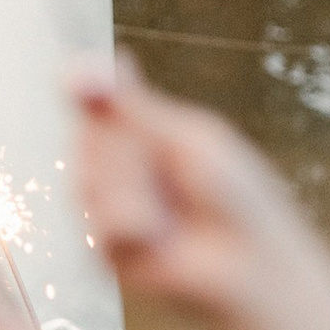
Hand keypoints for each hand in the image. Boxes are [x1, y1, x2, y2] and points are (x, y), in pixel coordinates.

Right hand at [70, 56, 309, 328]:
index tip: (99, 93)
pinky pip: (102, 224)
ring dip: (137, 190)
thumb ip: (126, 106)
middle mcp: (119, 173)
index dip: (96, 101)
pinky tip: (166, 235)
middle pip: (84, 141)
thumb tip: (76, 63)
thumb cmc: (236, 200)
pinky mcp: (106, 253)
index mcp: (140, 138)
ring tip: (174, 208)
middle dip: (125, 149)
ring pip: (88, 182)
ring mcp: (109, 213)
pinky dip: (140, 224)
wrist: (253, 266)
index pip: (94, 106)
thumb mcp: (182, 136)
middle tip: (171, 168)